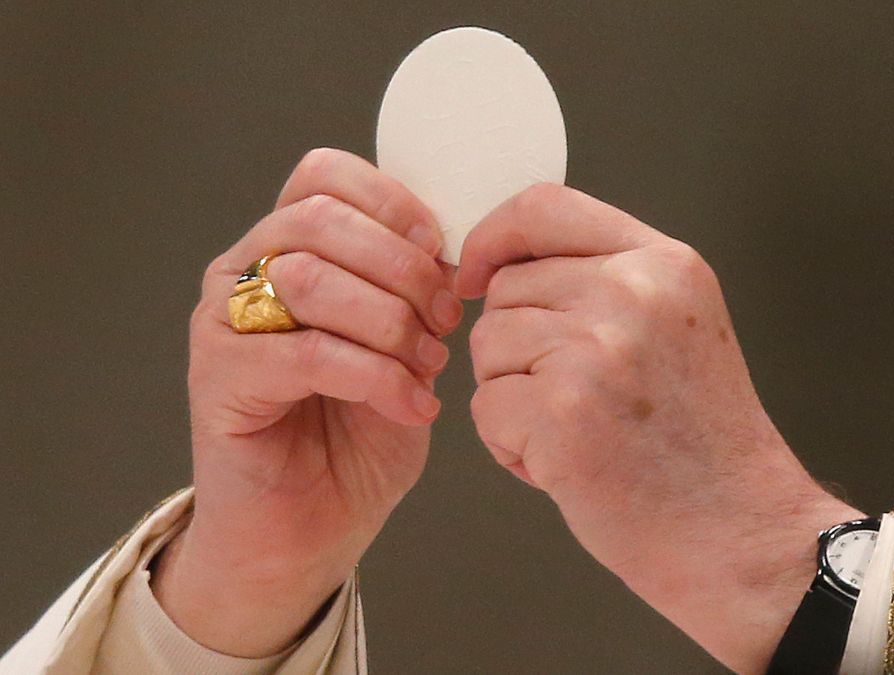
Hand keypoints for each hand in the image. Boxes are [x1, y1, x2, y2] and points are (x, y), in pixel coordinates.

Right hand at [153, 148, 462, 655]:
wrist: (306, 531)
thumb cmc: (357, 438)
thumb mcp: (405, 348)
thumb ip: (416, 293)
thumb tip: (454, 255)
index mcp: (289, 248)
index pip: (324, 176)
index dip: (391, 201)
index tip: (441, 248)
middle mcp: (245, 272)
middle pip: (319, 218)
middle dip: (401, 266)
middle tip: (445, 319)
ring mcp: (223, 322)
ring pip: (307, 277)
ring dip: (388, 322)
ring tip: (427, 367)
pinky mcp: (219, 378)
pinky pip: (303, 352)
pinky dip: (373, 376)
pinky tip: (410, 405)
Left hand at [458, 184, 860, 672]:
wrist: (740, 530)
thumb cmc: (703, 445)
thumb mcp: (678, 327)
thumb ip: (606, 282)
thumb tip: (504, 265)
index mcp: (665, 264)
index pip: (544, 207)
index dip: (493, 237)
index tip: (476, 274)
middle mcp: (632, 293)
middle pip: (505, 290)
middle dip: (515, 348)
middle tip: (573, 399)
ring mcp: (597, 350)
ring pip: (488, 348)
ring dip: (512, 398)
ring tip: (577, 433)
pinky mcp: (562, 411)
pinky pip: (487, 409)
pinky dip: (511, 447)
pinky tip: (567, 465)